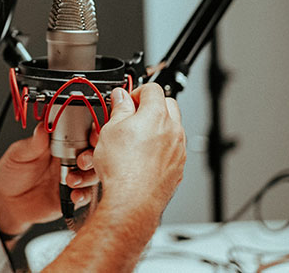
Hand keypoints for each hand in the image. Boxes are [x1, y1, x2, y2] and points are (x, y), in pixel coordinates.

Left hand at [0, 124, 98, 236]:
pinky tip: (74, 195)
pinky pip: (86, 195)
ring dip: (87, 176)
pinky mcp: (72, 196)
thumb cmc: (11, 173)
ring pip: (93, 174)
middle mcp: (69, 159)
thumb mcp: (18, 154)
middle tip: (81, 161)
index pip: (81, 133)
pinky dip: (83, 195)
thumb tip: (43, 126)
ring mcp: (73, 177)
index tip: (92, 135)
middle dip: (92, 155)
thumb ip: (33, 143)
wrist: (7, 201)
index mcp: (58, 143)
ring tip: (71, 180)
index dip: (91, 132)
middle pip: (93, 153)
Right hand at [93, 84, 184, 215]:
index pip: (152, 89)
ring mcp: (178, 150)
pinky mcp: (177, 167)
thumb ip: (119, 109)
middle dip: (151, 107)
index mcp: (157, 115)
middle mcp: (173, 130)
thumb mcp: (110, 130)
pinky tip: (143, 156)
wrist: (132, 200)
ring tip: (136, 138)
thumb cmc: (122, 168)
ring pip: (172, 128)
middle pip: (168, 105)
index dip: (136, 92)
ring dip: (157, 127)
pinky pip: (173, 148)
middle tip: (132, 116)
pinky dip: (161, 147)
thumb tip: (121, 97)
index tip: (126, 102)